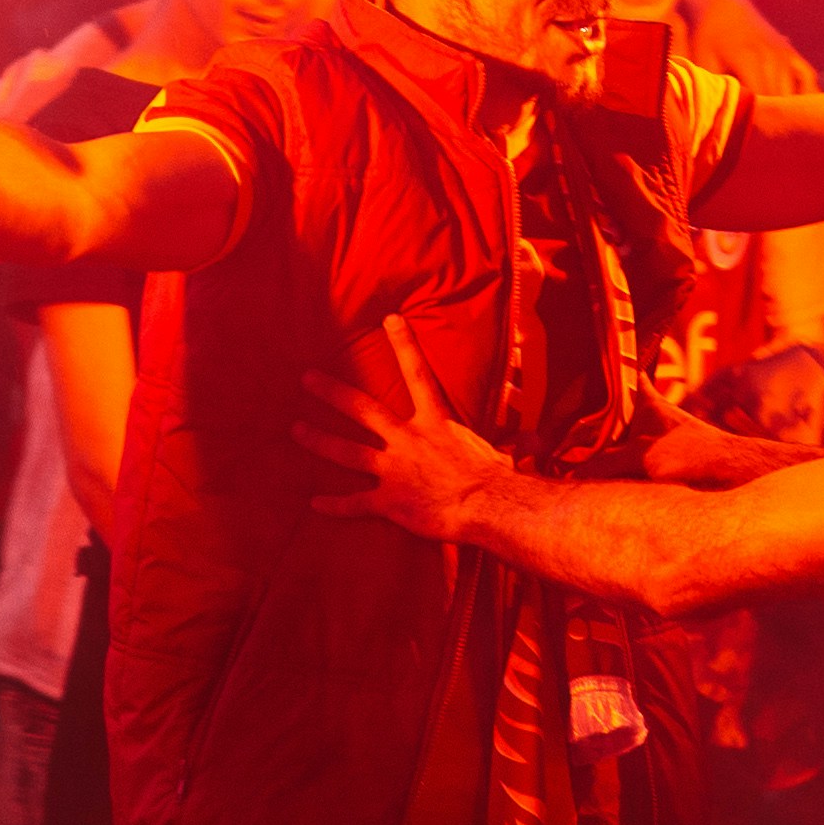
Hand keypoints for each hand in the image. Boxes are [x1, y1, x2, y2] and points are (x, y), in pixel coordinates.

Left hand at [302, 315, 514, 546]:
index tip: (389, 319)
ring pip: (347, 451)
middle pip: (363, 410)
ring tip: (296, 429)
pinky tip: (314, 504)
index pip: (418, 374)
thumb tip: (528, 444)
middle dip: (332, 393)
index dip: (404, 345)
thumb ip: (499, 441)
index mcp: (435, 422)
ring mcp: (394, 469)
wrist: (488, 505)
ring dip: (318, 440)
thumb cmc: (497, 478)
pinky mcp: (389, 501)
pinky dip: (334, 505)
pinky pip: (355, 503)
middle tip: (306, 378)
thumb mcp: (496, 449)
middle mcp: (408, 439)